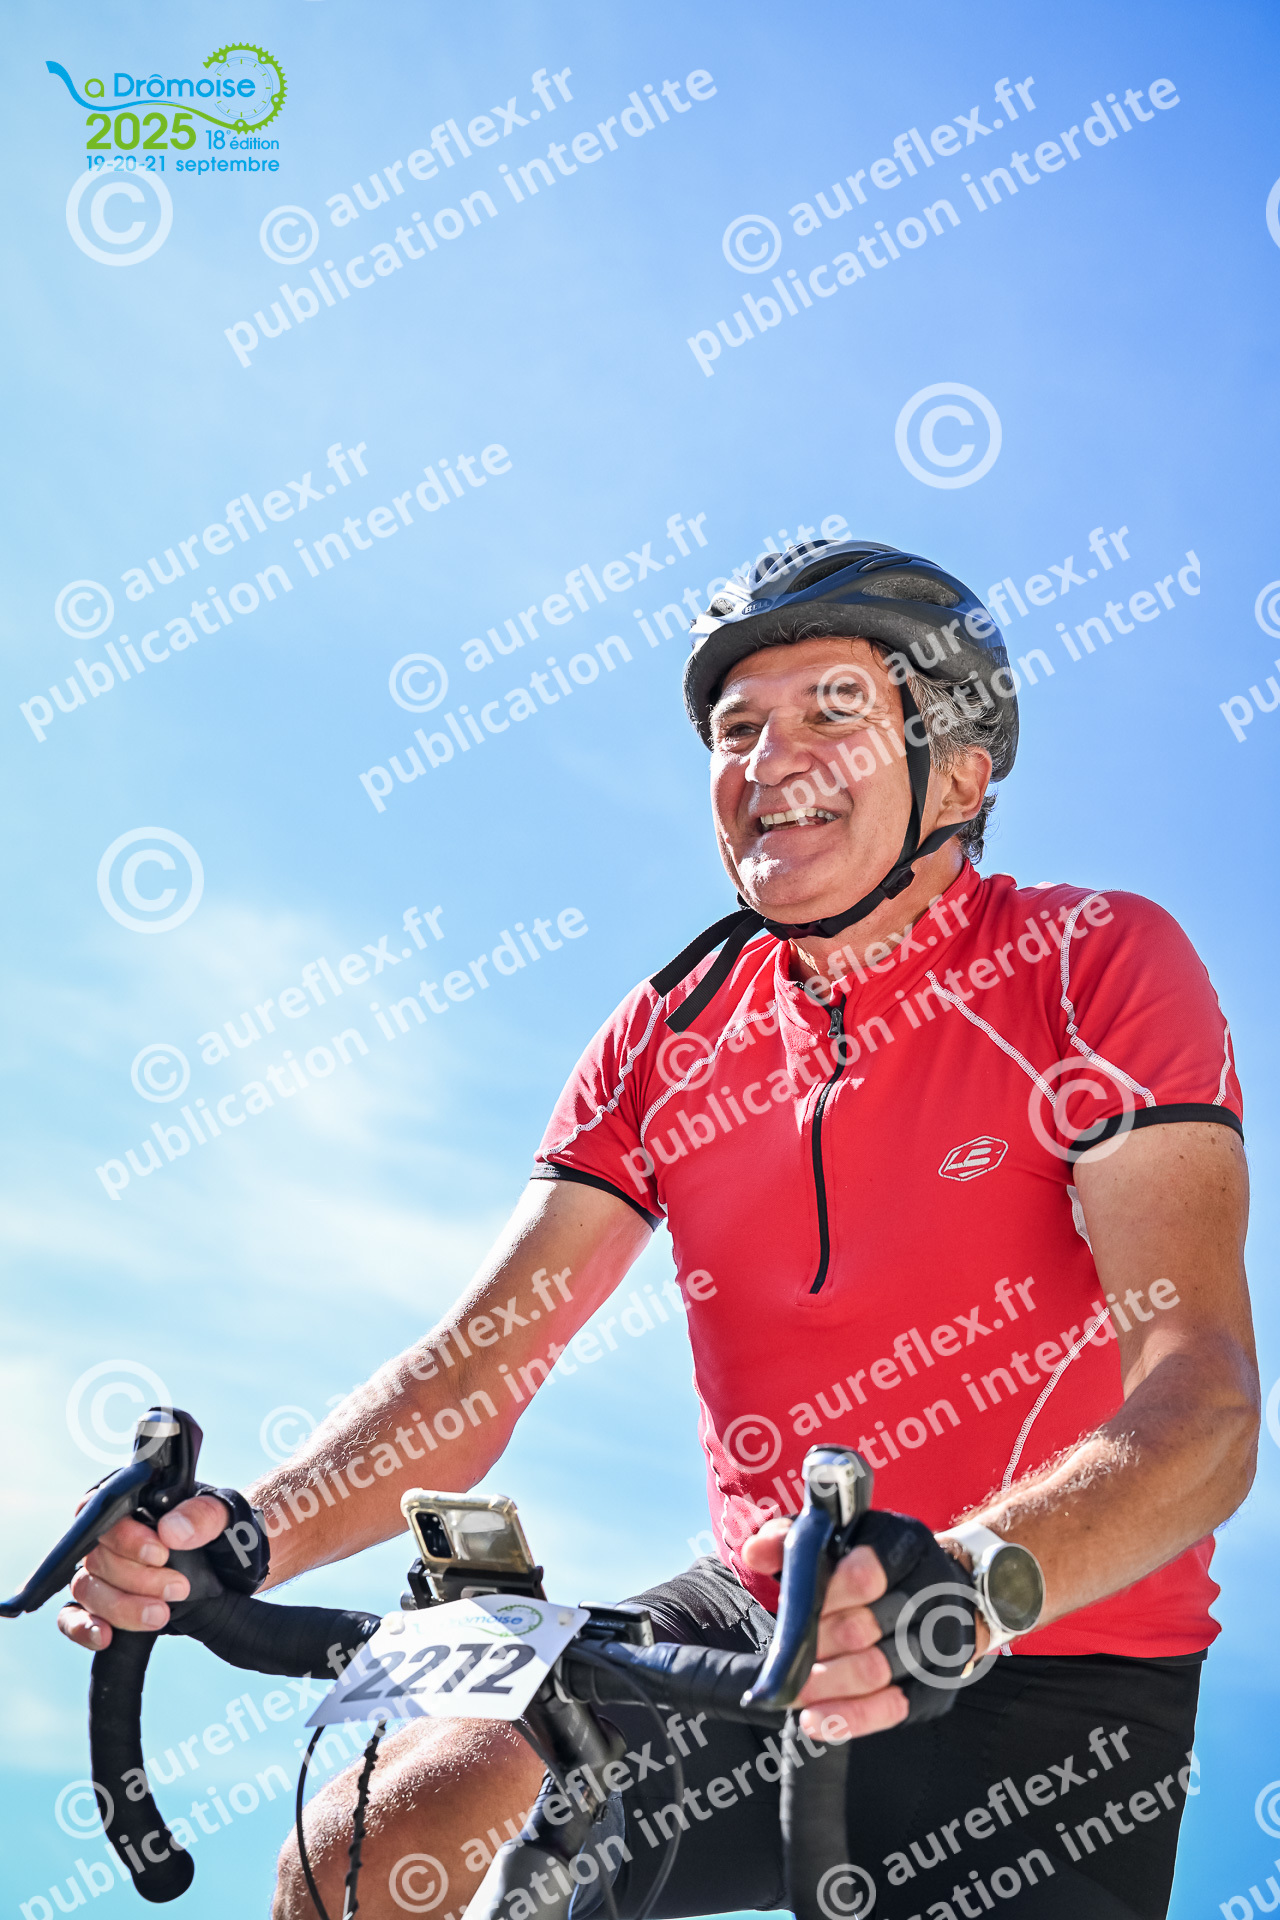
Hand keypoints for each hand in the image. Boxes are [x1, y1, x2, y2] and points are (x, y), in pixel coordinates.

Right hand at [57, 1493, 230, 1651]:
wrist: (236, 1570)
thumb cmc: (228, 1533)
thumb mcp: (228, 1517)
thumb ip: (203, 1516)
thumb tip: (171, 1530)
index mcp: (133, 1504)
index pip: (106, 1516)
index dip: (127, 1538)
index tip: (161, 1554)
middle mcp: (111, 1537)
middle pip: (98, 1558)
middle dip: (137, 1579)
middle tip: (179, 1588)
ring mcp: (105, 1572)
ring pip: (87, 1588)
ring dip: (121, 1606)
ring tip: (161, 1615)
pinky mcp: (103, 1605)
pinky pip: (72, 1616)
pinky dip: (82, 1627)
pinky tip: (105, 1636)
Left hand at [742, 1516, 989, 1741]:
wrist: (949, 1593)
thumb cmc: (878, 1563)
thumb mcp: (840, 1537)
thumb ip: (795, 1539)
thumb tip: (754, 1552)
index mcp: (904, 1545)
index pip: (864, 1573)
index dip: (826, 1595)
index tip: (800, 1610)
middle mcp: (929, 1592)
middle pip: (863, 1627)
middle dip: (817, 1645)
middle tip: (787, 1656)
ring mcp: (938, 1642)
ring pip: (875, 1671)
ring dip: (826, 1684)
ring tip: (791, 1691)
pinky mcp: (936, 1685)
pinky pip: (892, 1708)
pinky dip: (849, 1717)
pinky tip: (815, 1721)